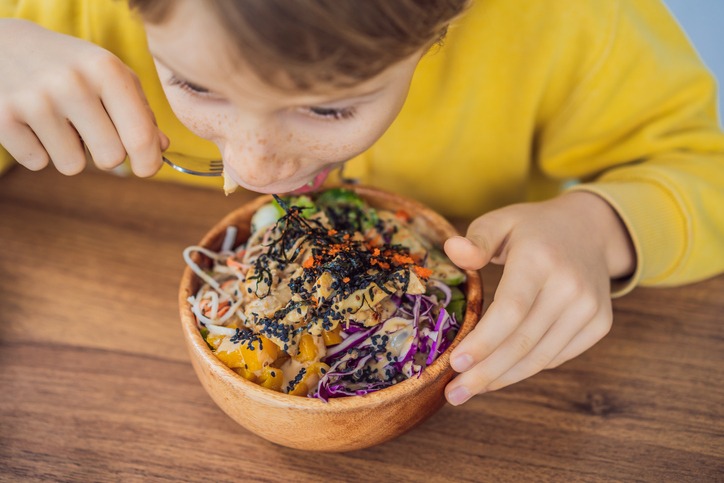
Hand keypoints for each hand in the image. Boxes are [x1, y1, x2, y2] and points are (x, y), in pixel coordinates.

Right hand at [0, 19, 167, 175]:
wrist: (5, 45)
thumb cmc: (72, 66)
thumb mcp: (111, 75)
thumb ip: (142, 111)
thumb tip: (160, 147)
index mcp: (106, 70)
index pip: (140, 136)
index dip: (149, 163)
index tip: (146, 169)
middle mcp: (72, 83)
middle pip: (110, 158)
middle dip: (106, 155)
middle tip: (92, 132)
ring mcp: (35, 100)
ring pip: (73, 166)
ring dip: (70, 152)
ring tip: (59, 121)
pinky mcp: (4, 117)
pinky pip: (38, 162)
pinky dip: (39, 150)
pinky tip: (33, 122)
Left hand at [443, 191, 634, 404]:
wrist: (590, 230)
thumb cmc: (533, 229)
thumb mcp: (501, 221)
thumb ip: (476, 238)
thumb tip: (453, 250)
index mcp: (540, 258)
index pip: (511, 310)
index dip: (483, 341)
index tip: (455, 363)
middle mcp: (570, 286)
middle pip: (523, 341)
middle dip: (485, 373)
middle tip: (454, 393)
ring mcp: (589, 308)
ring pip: (540, 357)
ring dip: (503, 378)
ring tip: (470, 390)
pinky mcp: (600, 324)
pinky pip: (556, 356)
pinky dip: (526, 368)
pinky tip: (499, 374)